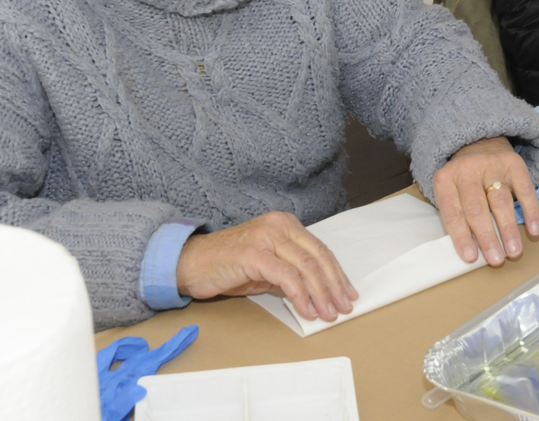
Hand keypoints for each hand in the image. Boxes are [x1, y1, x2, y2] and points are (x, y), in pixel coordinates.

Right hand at [175, 210, 356, 321]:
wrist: (191, 263)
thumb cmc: (228, 265)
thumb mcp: (267, 267)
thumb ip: (291, 273)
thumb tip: (318, 293)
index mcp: (286, 225)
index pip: (320, 250)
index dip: (337, 274)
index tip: (348, 293)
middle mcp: (279, 226)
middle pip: (318, 257)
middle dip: (334, 285)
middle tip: (344, 307)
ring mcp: (266, 237)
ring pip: (306, 266)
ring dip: (321, 294)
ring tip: (328, 314)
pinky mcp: (254, 254)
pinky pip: (286, 276)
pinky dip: (300, 295)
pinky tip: (306, 310)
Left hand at [432, 136, 538, 265]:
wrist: (479, 141)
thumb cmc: (463, 179)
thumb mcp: (450, 191)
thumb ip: (458, 216)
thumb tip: (474, 252)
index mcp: (445, 180)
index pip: (452, 212)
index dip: (461, 236)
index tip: (471, 258)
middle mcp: (467, 170)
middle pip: (477, 208)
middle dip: (487, 236)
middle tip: (496, 260)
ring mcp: (491, 166)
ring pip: (500, 201)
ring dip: (508, 229)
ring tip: (514, 252)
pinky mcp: (514, 164)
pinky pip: (525, 190)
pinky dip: (531, 211)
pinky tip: (534, 230)